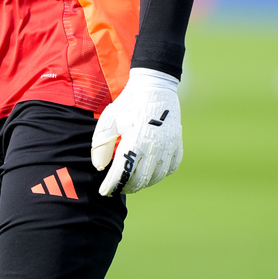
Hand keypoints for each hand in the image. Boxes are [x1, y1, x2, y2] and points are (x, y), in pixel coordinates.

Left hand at [91, 68, 181, 196]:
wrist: (155, 87)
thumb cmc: (129, 103)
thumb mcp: (110, 119)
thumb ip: (102, 144)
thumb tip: (99, 166)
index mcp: (137, 140)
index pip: (123, 171)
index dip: (112, 184)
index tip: (104, 191)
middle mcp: (156, 147)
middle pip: (140, 179)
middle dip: (126, 186)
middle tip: (116, 187)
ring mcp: (169, 147)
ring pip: (156, 177)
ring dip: (142, 183)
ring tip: (130, 181)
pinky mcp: (177, 145)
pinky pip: (170, 168)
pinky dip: (159, 174)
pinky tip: (149, 172)